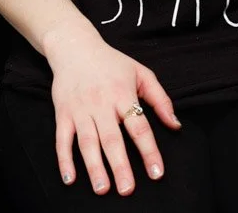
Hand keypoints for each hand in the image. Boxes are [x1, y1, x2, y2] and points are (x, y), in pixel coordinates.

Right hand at [47, 33, 180, 195]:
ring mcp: (80, 109)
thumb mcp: (140, 72)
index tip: (156, 172)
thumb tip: (175, 125)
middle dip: (120, 166)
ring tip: (103, 189)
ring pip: (87, 142)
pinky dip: (64, 159)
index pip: (139, 126)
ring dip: (94, 167)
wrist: (75, 47)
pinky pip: (62, 139)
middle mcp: (101, 103)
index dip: (149, 150)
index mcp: (122, 93)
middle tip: (127, 189)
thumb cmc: (111, 62)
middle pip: (112, 138)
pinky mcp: (62, 114)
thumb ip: (160, 98)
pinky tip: (70, 178)